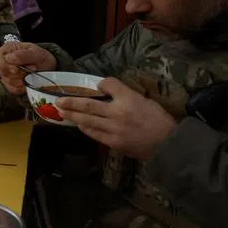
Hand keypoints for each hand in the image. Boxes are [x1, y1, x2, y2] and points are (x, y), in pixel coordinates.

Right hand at [0, 42, 56, 94]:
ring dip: (22, 80)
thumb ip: (23, 54)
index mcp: (8, 49)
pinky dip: (22, 87)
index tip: (17, 68)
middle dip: (19, 73)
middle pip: (3, 71)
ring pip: (8, 81)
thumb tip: (10, 58)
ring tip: (30, 74)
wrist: (49, 68)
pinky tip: (28, 81)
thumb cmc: (42, 58)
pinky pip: (12, 89)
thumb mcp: (37, 53)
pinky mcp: (9, 83)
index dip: (7, 65)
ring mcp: (6, 72)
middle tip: (30, 69)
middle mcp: (4, 60)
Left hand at [56, 78, 178, 159]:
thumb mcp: (145, 101)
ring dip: (72, 115)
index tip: (97, 85)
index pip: (108, 84)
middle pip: (88, 105)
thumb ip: (126, 96)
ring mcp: (113, 128)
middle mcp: (117, 112)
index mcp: (129, 99)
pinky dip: (85, 127)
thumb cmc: (159, 121)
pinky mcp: (112, 142)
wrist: (167, 144)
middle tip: (59, 100)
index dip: (101, 84)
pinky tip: (78, 124)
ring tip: (61, 111)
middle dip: (71, 102)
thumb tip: (108, 93)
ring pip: (87, 120)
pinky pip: (93, 133)